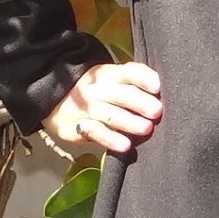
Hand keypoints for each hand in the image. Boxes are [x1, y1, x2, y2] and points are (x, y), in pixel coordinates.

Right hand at [43, 61, 162, 155]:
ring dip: (129, 121)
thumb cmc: (98, 92)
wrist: (56, 101)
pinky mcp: (76, 127)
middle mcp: (96, 89)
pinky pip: (95, 133)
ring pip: (108, 114)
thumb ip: (133, 84)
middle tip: (157, 112)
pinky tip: (126, 145)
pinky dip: (110, 139)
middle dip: (140, 102)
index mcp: (108, 74)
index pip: (127, 72)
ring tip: (147, 128)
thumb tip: (163, 94)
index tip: (158, 87)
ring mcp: (85, 108)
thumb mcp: (111, 81)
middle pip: (120, 93)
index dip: (143, 78)